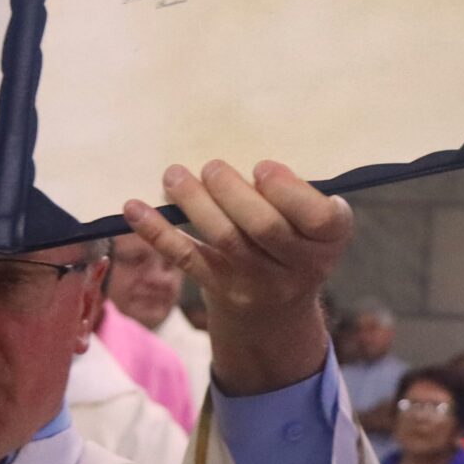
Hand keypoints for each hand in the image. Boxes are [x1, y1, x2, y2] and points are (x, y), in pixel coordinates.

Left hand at [123, 160, 348, 394]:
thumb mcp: (310, 221)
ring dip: (194, 202)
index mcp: (330, 239)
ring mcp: (259, 282)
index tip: (262, 168)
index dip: (288, 191)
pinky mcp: (221, 289)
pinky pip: (186, 258)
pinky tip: (133, 208)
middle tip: (212, 167)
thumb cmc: (292, 240)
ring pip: (224, 239)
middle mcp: (301, 266)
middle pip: (264, 227)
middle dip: (233, 191)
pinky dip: (157, 232)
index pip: (317, 218)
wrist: (275, 310)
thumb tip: (238, 152)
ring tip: (174, 175)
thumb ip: (293, 193)